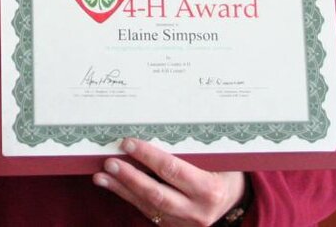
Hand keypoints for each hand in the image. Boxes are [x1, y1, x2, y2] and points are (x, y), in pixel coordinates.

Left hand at [93, 138, 245, 225]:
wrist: (234, 200)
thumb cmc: (223, 169)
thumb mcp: (215, 157)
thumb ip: (191, 148)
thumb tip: (156, 120)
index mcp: (209, 189)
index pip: (172, 171)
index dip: (148, 157)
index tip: (128, 143)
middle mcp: (197, 210)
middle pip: (156, 194)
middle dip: (130, 177)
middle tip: (109, 161)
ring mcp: (184, 222)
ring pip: (148, 206)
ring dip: (121, 189)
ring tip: (101, 175)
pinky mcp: (173, 226)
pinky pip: (147, 211)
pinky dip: (127, 196)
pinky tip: (111, 185)